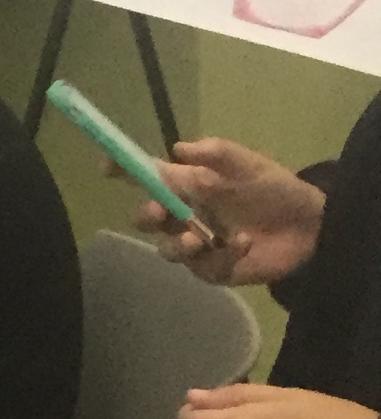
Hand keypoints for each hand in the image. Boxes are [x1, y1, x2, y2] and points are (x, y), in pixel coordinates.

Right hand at [131, 137, 324, 286]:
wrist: (311, 226)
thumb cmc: (275, 189)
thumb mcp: (249, 164)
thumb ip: (216, 153)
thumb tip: (177, 149)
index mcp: (186, 186)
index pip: (146, 177)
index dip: (123, 171)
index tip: (107, 168)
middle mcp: (183, 215)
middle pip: (144, 218)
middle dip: (145, 215)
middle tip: (160, 213)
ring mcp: (196, 245)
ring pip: (166, 250)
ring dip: (177, 244)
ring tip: (200, 240)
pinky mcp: (213, 270)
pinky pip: (206, 268)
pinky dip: (224, 255)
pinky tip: (244, 243)